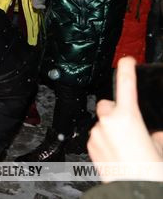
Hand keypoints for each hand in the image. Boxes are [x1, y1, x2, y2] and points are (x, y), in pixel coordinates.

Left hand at [87, 57, 162, 181]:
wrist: (135, 191)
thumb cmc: (151, 171)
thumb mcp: (160, 147)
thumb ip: (156, 135)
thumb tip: (154, 134)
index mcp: (128, 117)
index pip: (126, 85)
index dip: (126, 70)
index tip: (126, 60)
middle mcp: (108, 121)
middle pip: (108, 105)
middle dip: (117, 111)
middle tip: (131, 127)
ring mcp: (96, 134)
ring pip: (103, 123)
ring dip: (112, 129)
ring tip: (127, 148)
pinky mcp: (89, 146)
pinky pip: (97, 136)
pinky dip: (105, 141)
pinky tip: (118, 155)